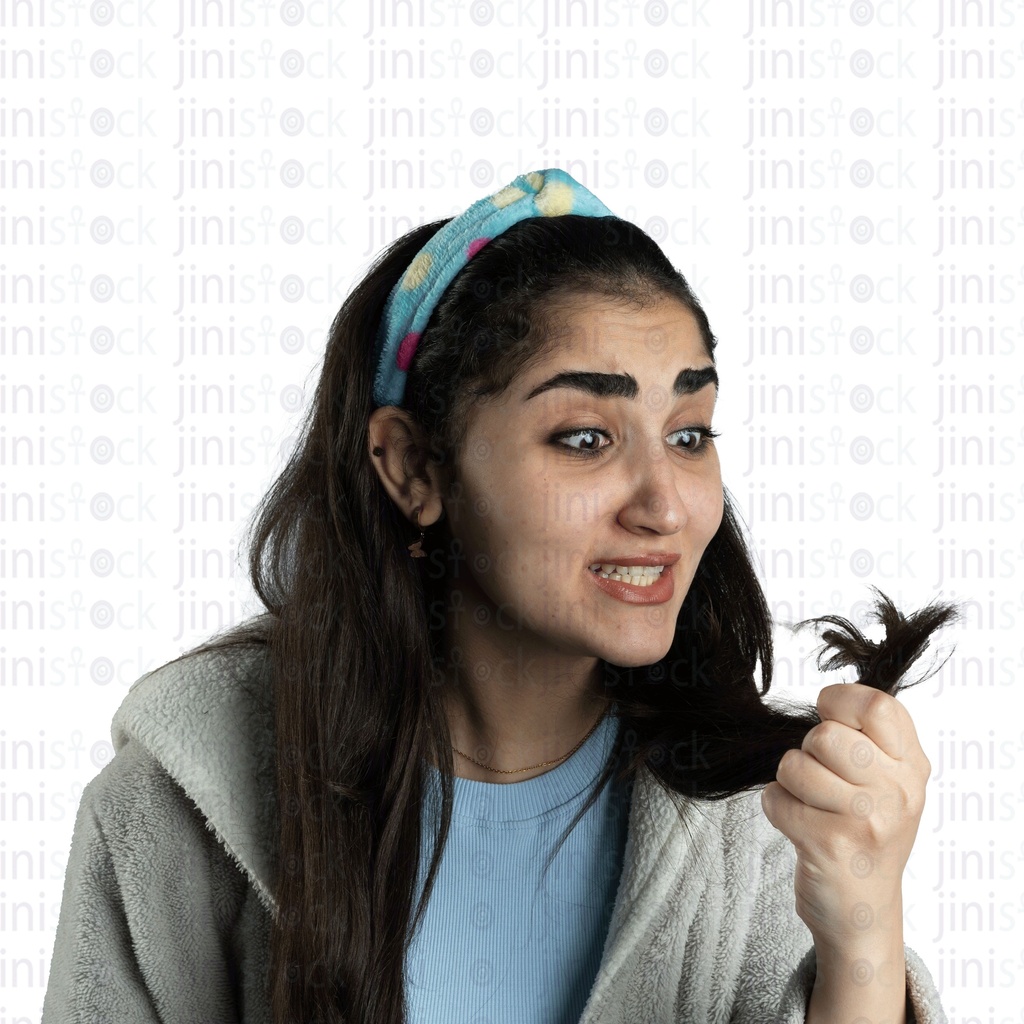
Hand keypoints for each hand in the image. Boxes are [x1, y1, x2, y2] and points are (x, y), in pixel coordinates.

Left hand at [760, 683, 930, 951]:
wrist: (863, 912)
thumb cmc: (865, 833)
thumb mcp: (888, 782)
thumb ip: (869, 737)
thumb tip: (828, 696)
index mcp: (912, 767)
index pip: (876, 706)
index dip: (839, 702)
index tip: (829, 718)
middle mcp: (897, 792)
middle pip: (825, 735)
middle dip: (809, 751)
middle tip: (822, 779)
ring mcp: (867, 821)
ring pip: (795, 765)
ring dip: (790, 782)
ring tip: (812, 805)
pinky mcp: (830, 845)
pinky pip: (776, 798)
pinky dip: (777, 807)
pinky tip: (799, 826)